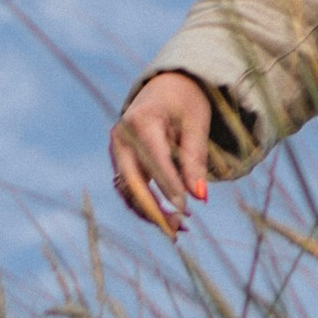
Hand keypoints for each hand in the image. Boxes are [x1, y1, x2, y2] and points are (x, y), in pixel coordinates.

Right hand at [110, 72, 213, 235]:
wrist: (165, 87)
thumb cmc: (185, 102)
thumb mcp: (196, 124)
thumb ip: (195, 160)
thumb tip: (200, 197)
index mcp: (141, 120)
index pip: (154, 160)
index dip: (169, 187)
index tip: (187, 210)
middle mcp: (121, 137)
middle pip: (132, 181)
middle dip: (154, 209)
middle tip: (179, 230)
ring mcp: (117, 150)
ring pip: (128, 191)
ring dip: (151, 212)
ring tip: (179, 229)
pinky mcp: (120, 162)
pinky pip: (130, 189)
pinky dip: (146, 206)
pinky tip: (169, 219)